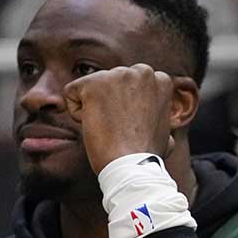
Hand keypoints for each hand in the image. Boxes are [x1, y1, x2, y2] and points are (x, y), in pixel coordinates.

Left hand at [62, 63, 183, 173]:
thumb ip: (158, 115)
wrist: (132, 166)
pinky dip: (77, 112)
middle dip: (111, 102)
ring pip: (93, 87)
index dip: (130, 105)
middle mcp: (141, 72)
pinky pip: (72, 93)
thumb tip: (159, 118)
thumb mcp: (165, 131)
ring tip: (109, 128)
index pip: (132, 83)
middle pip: (112, 82)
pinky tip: (95, 127)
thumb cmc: (148, 155)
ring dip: (96, 107)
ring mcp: (117, 76)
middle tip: (119, 126)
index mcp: (160, 81)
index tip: (132, 123)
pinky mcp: (92, 84)